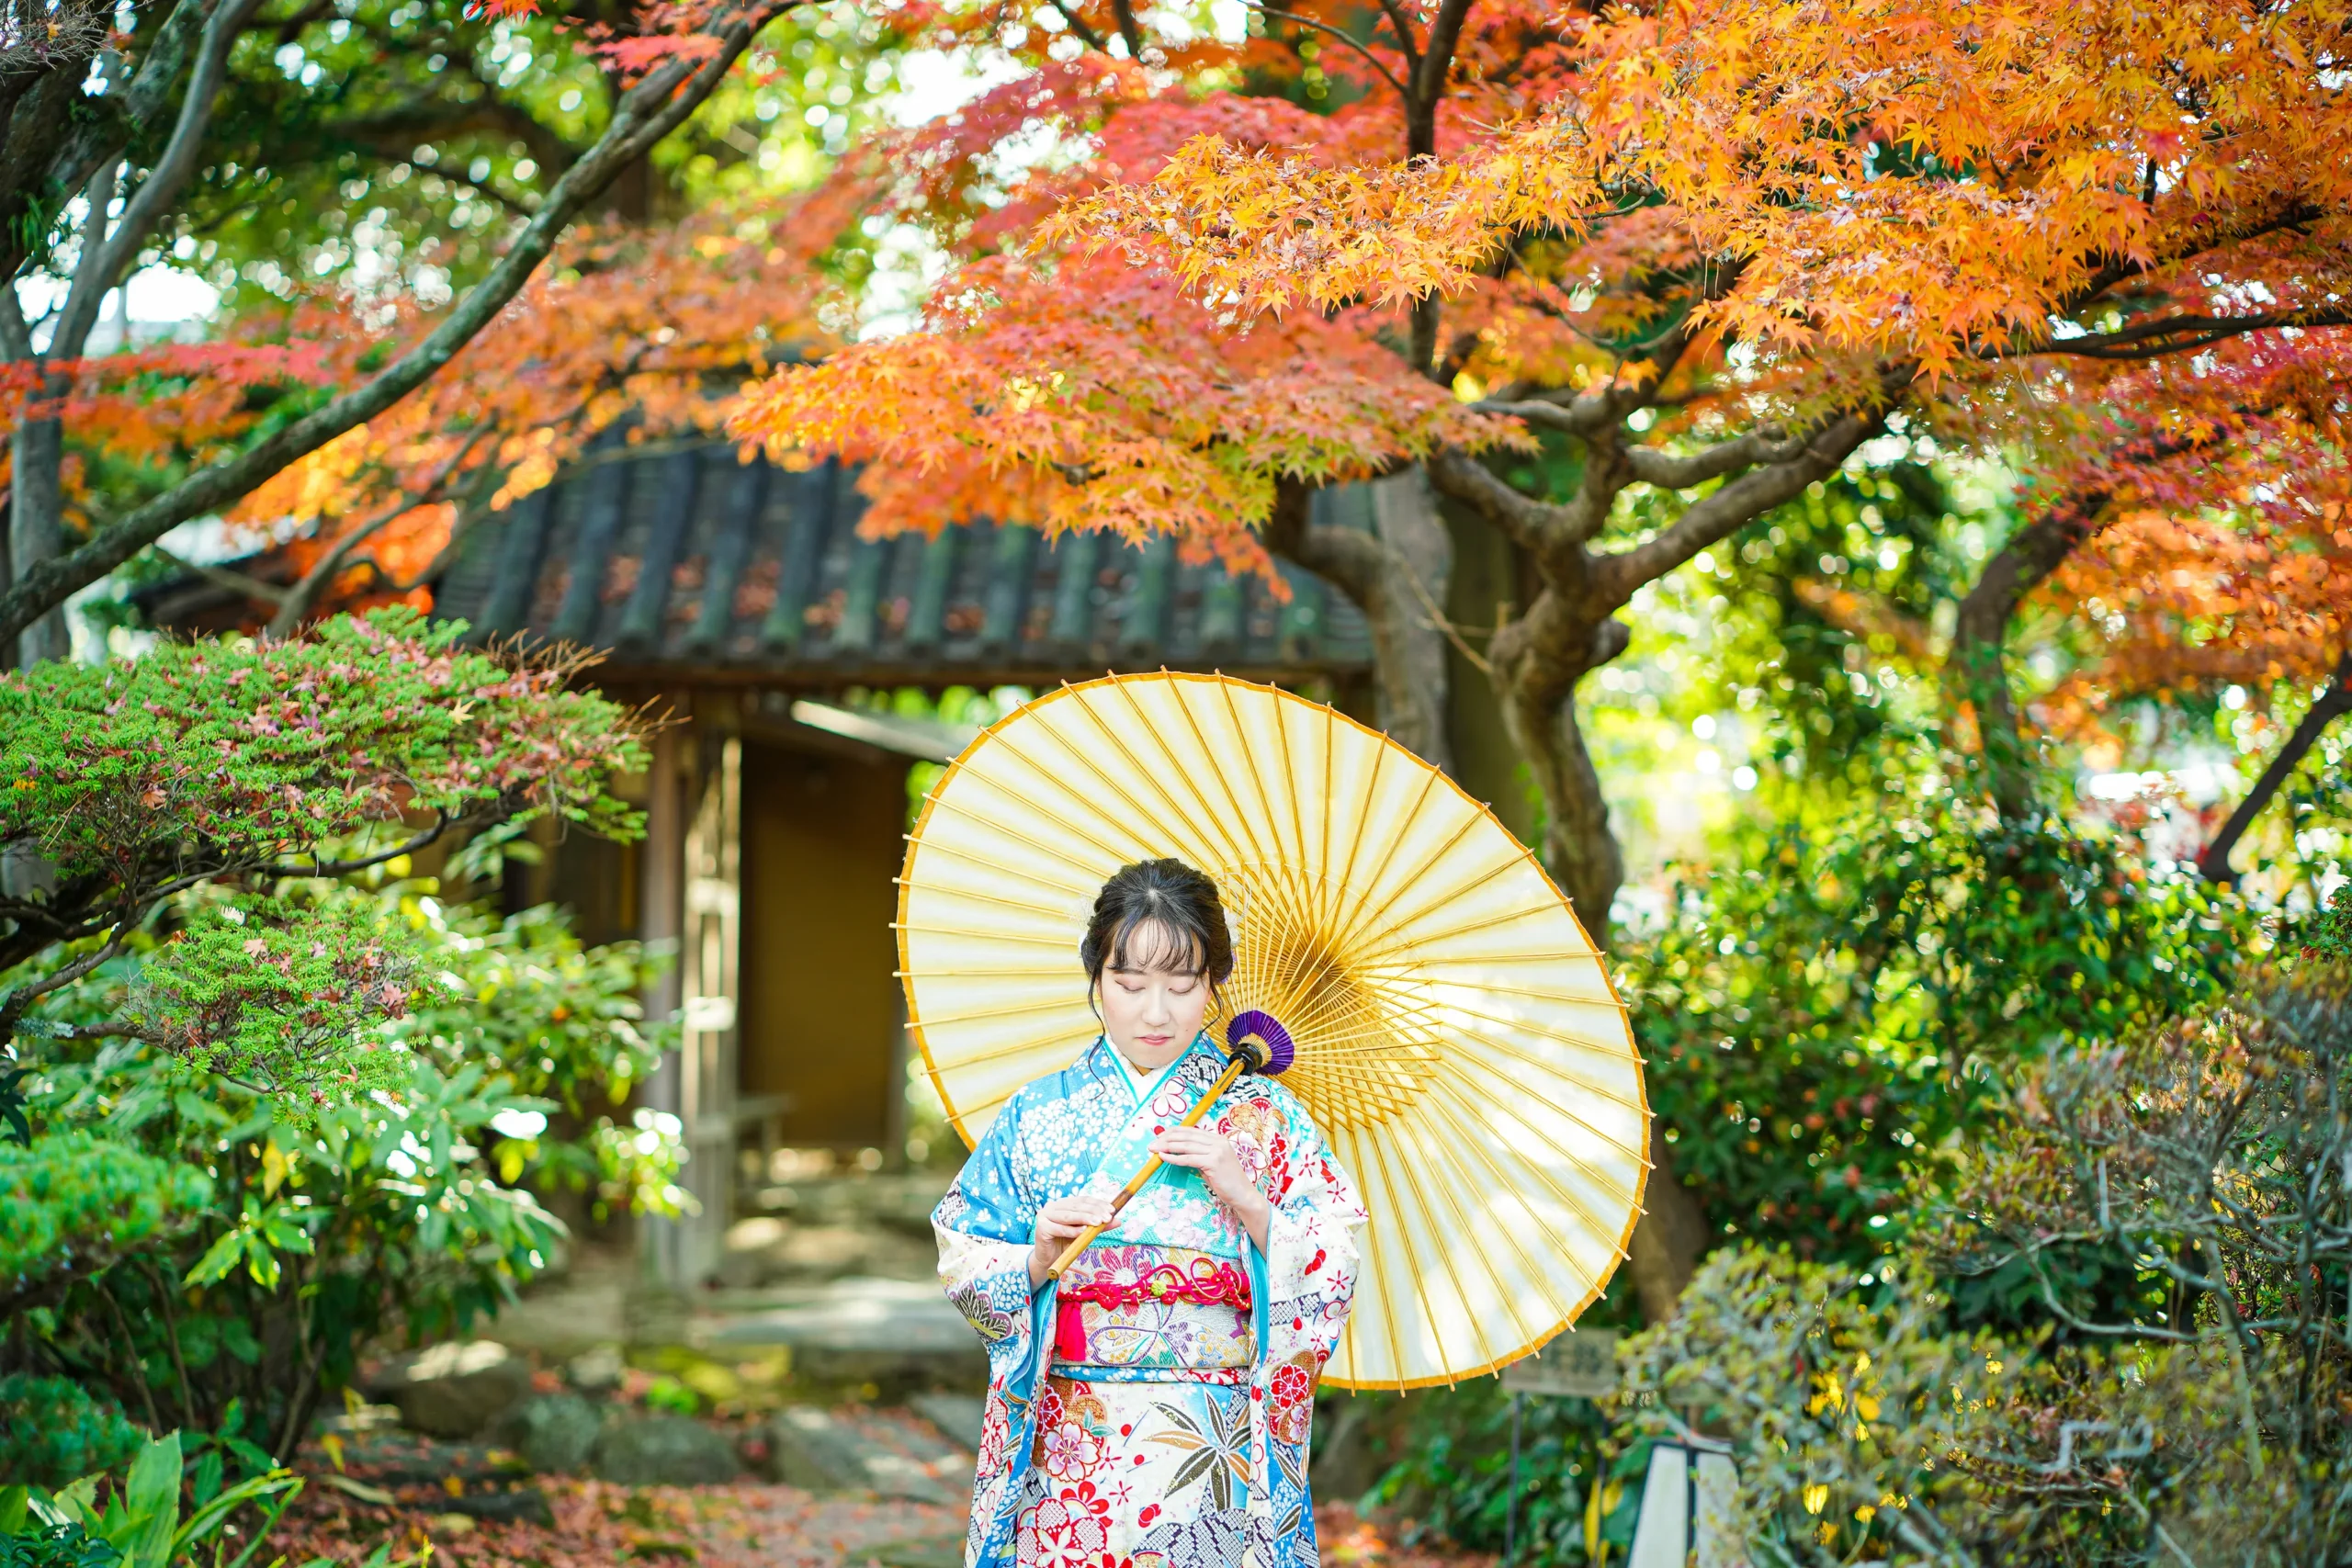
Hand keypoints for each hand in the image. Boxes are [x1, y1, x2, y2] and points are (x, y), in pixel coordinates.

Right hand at [1030, 1193, 1114, 1286]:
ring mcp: (1045, 1215)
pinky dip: (1072, 1230)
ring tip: (1099, 1222)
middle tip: (1108, 1217)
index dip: (1098, 1203)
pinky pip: (1060, 1229)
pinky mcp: (1041, 1227)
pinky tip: (1083, 1231)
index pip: (1083, 1200)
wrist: (1049, 1260)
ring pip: (1069, 1216)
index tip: (1112, 1210)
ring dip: (1085, 1219)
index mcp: (1063, 1204)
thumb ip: (1098, 1226)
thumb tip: (1118, 1220)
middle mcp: (1053, 1206)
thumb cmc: (1066, 1244)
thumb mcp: (1084, 1233)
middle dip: (1094, 1211)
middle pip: (1076, 1206)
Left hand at [1152, 1127, 1271, 1248]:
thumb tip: (1176, 1150)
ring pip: (1186, 1145)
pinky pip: (1188, 1158)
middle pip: (1186, 1136)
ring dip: (1166, 1146)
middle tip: (1151, 1144)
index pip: (1191, 1130)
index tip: (1159, 1136)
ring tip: (1153, 1150)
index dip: (1173, 1132)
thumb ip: (1198, 1154)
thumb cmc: (1226, 1181)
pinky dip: (1174, 1157)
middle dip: (1166, 1138)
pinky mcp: (1214, 1162)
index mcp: (1218, 1138)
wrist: (1243, 1195)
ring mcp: (1217, 1150)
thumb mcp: (1211, 1163)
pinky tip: (1163, 1157)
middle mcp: (1218, 1141)